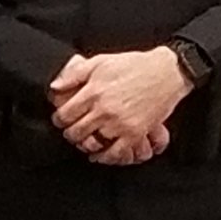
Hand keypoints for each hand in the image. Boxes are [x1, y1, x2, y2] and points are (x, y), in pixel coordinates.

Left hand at [49, 48, 191, 158]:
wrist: (165, 72)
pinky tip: (100, 155)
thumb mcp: (99, 62)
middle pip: (76, 131)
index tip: (60, 120)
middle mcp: (104, 110)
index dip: (58, 119)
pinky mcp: (136, 132)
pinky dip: (106, 157)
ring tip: (84, 140)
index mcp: (93, 92)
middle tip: (70, 132)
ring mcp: (120, 123)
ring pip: (93, 143)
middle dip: (69, 133)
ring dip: (85, 144)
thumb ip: (74, 75)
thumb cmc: (133, 65)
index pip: (66, 114)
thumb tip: (54, 87)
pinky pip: (116, 153)